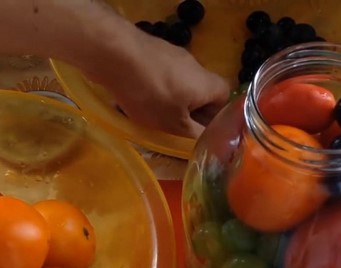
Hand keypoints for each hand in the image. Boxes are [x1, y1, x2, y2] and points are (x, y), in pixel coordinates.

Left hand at [87, 31, 230, 138]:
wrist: (116, 55)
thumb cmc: (150, 94)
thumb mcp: (174, 124)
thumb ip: (194, 135)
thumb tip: (209, 141)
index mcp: (207, 84)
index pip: (225, 99)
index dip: (215, 117)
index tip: (200, 131)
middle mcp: (195, 66)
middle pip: (200, 92)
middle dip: (188, 112)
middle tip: (174, 129)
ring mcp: (173, 55)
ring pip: (178, 85)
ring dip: (168, 101)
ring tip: (150, 117)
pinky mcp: (152, 51)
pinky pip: (159, 75)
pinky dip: (151, 89)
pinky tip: (134, 99)